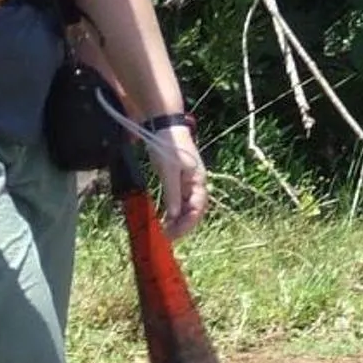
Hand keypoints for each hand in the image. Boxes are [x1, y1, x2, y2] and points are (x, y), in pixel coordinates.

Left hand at [151, 123, 207, 238]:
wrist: (164, 125)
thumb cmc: (168, 145)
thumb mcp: (168, 170)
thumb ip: (172, 193)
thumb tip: (175, 215)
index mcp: (198, 180)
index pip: (198, 208)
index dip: (187, 224)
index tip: (173, 234)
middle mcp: (196, 183)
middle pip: (194, 211)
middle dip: (183, 226)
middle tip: (167, 237)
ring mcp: (188, 182)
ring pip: (187, 207)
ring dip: (178, 221)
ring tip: (165, 231)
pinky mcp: (179, 180)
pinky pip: (179, 200)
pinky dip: (173, 211)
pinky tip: (165, 218)